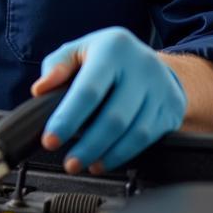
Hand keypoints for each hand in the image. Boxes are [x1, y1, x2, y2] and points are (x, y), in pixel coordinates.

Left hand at [32, 27, 185, 173]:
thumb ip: (57, 66)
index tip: (50, 140)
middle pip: (114, 117)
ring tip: (85, 164)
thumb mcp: (79, 50)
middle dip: (88, 145)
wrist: (152, 61)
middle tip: (69, 163)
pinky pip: (148, 139)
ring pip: (134, 132)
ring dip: (107, 155)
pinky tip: (106, 160)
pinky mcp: (171, 108)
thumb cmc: (106, 58)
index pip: (88, 90)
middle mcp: (141, 66)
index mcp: (113, 48)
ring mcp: (160, 88)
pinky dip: (125, 155)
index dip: (68, 118)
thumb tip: (40, 89)